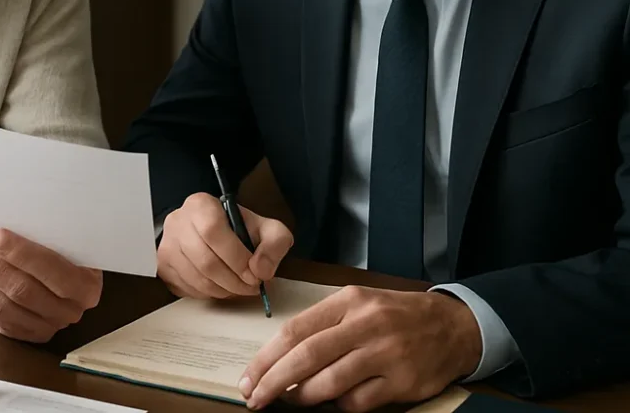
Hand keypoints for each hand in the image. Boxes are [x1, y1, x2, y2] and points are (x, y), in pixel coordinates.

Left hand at [0, 225, 102, 342]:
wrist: (67, 271)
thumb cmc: (66, 245)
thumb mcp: (66, 236)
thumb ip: (42, 231)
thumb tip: (0, 217)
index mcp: (86, 285)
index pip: (54, 272)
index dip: (24, 255)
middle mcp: (69, 310)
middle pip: (22, 289)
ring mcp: (45, 325)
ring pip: (2, 305)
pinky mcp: (22, 332)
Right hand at [157, 192, 293, 299]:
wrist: (212, 232)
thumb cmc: (238, 230)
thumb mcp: (266, 228)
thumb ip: (275, 244)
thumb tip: (261, 270)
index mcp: (201, 205)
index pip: (213, 230)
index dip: (236, 257)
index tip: (254, 273)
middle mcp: (178, 222)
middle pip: (205, 260)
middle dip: (233, 280)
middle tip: (251, 287)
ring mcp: (167, 246)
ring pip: (196, 278)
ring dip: (224, 290)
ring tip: (240, 288)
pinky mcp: (164, 268)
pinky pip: (188, 289)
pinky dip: (210, 294)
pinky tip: (222, 287)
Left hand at [238, 286, 482, 411]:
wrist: (454, 325)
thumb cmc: (394, 315)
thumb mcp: (358, 304)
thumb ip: (323, 326)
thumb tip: (280, 358)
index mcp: (348, 301)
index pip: (295, 330)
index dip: (266, 357)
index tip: (249, 377)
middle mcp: (365, 324)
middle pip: (306, 357)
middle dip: (274, 381)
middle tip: (255, 398)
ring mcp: (385, 354)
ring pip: (330, 383)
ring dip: (304, 397)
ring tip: (293, 399)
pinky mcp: (403, 381)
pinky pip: (358, 402)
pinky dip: (340, 406)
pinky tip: (336, 401)